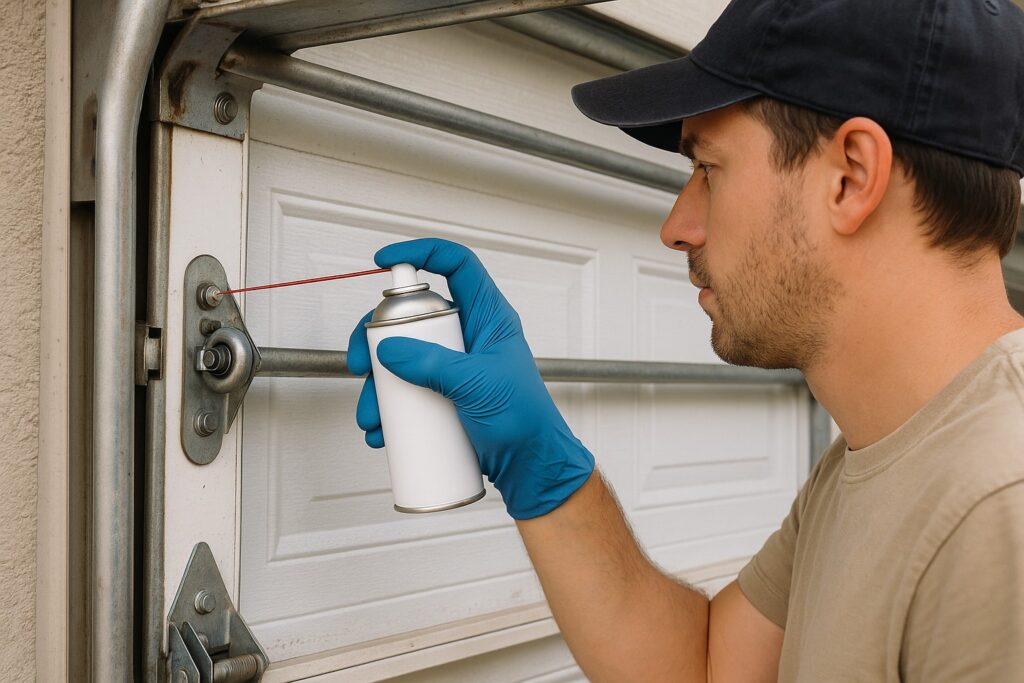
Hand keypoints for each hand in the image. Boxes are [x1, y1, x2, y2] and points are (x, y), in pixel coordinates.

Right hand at [346, 238, 594, 519]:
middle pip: (412, 314)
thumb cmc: (524, 421)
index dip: (422, 253)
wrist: (530, 468)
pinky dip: (387, 409)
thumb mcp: (479, 385)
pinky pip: (405, 391)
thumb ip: (435, 364)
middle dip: (377, 338)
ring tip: (372, 416)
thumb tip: (390, 349)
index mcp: (488, 317)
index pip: (456, 265)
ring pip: (401, 357)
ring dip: (377, 385)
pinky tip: (380, 431)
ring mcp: (452, 365)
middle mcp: (467, 335)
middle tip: (362, 365)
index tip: (385, 260)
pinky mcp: (441, 394)